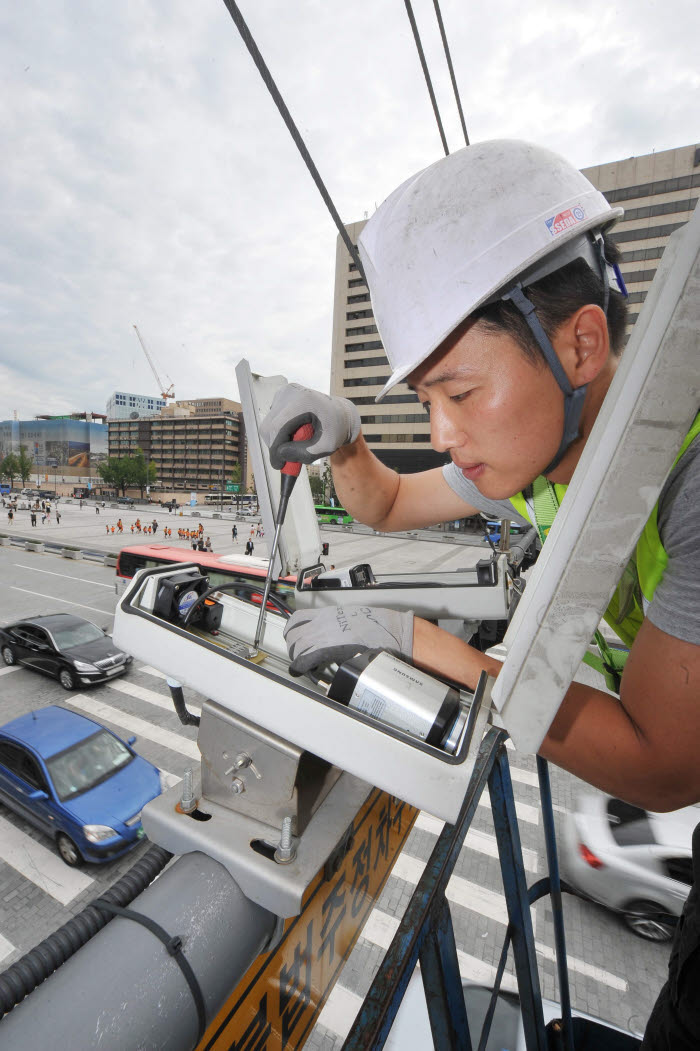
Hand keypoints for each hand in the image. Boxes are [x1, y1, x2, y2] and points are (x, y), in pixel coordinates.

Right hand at [260, 383, 360, 468]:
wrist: (340, 414)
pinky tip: (295, 434)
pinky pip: (272, 421)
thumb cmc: (336, 428)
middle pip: (269, 427)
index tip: (279, 465)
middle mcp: (290, 393)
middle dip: (276, 446)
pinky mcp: (281, 398)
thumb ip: (306, 453)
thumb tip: (281, 454)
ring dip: (278, 440)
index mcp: (303, 401)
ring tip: (298, 443)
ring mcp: (284, 394)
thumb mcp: (328, 445)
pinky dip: (280, 433)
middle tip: (287, 459)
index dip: (274, 449)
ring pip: (268, 425)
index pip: (277, 427)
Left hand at [283, 605, 413, 675]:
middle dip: (293, 647)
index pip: (297, 620)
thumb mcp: (352, 617)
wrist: (391, 632)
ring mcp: (324, 636)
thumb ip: (336, 623)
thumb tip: (330, 632)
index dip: (292, 632)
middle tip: (299, 654)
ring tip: (305, 663)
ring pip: (296, 647)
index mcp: (328, 613)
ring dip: (297, 656)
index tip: (294, 639)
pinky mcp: (330, 651)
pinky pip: (305, 659)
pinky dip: (301, 666)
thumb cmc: (379, 625)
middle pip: (293, 635)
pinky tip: (306, 671)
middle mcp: (322, 623)